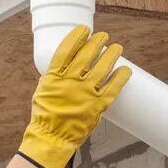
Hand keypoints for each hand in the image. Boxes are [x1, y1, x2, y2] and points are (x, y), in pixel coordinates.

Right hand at [17, 25, 131, 167]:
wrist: (52, 137)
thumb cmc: (45, 115)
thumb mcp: (43, 91)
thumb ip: (53, 78)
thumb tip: (63, 66)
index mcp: (54, 76)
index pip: (67, 50)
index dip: (77, 37)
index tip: (85, 30)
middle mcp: (71, 81)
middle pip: (87, 55)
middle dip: (97, 42)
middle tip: (104, 36)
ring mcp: (85, 93)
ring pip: (102, 67)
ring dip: (111, 54)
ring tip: (117, 47)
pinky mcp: (98, 105)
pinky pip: (113, 88)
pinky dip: (121, 77)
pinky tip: (125, 69)